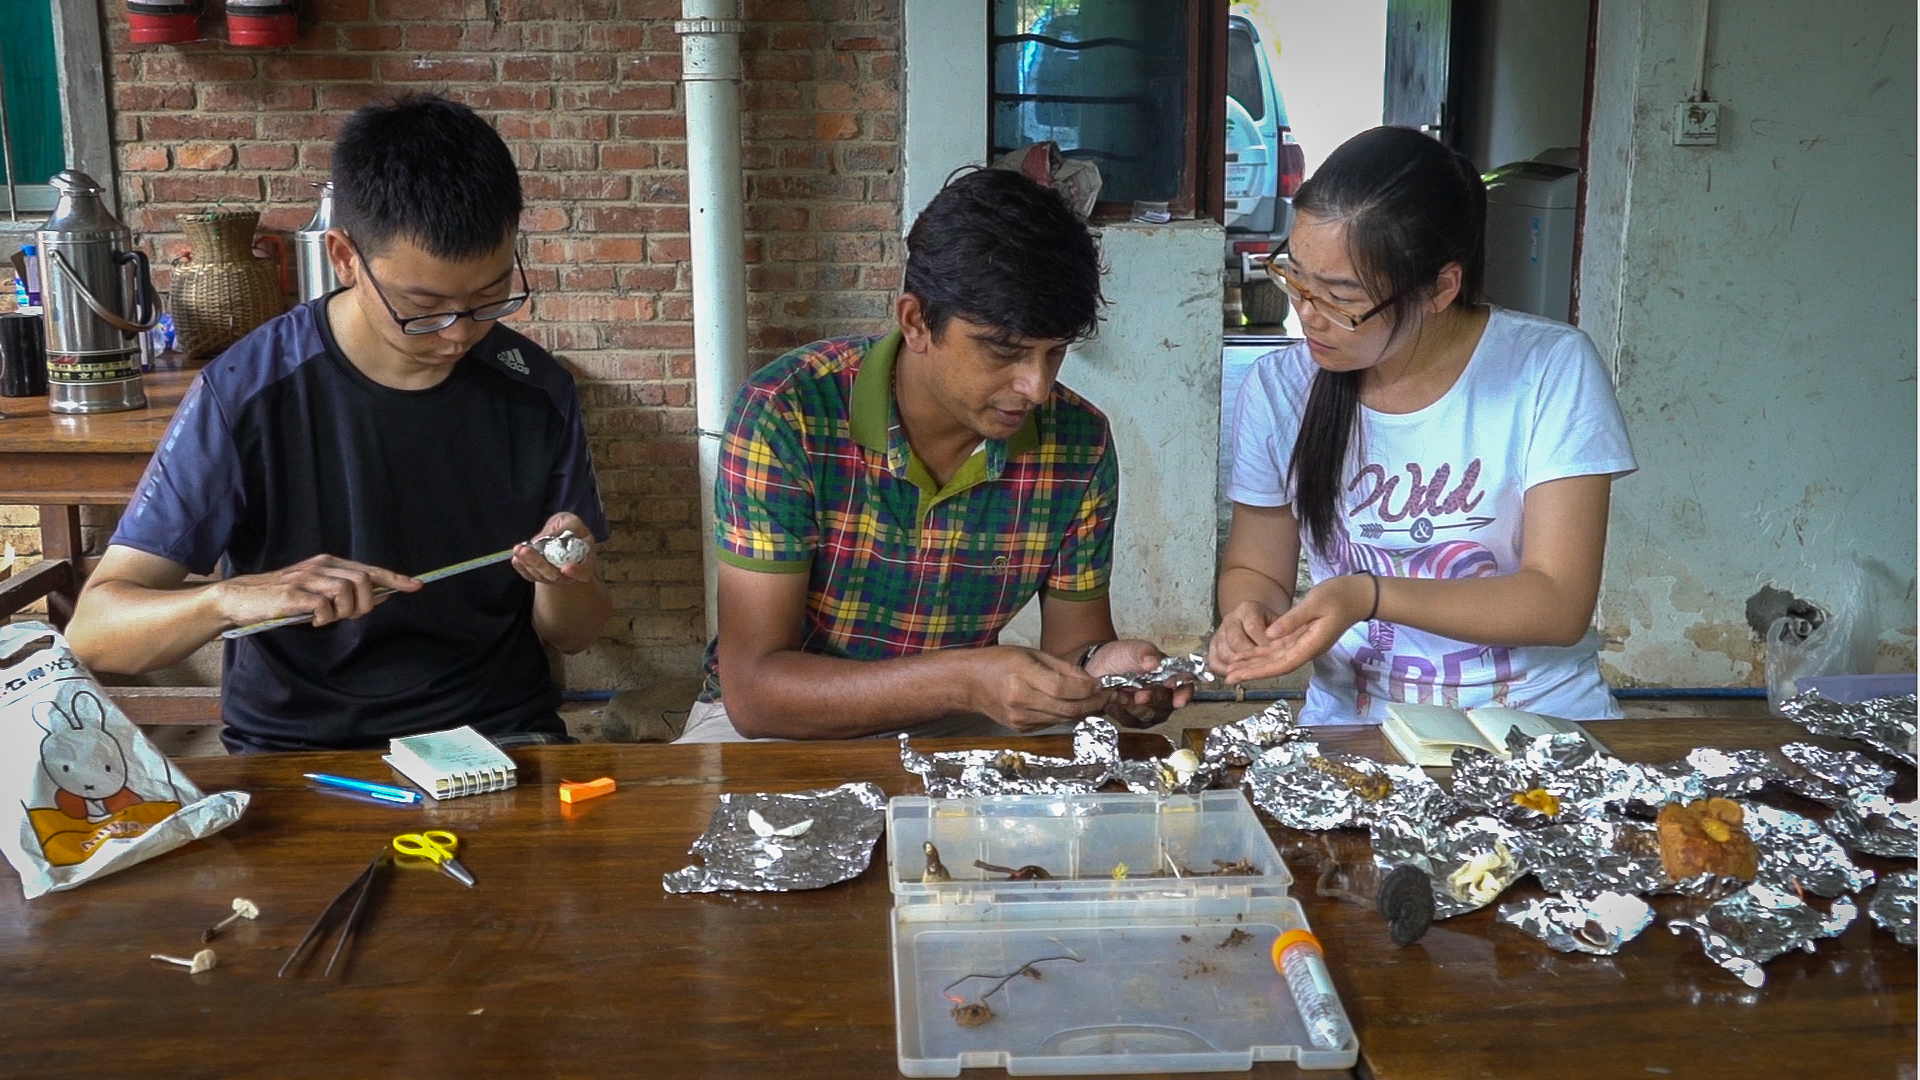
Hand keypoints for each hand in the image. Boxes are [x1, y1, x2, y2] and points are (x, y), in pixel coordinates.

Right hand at [213, 554, 420, 628]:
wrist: (240, 598)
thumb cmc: (283, 598)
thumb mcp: (319, 592)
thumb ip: (348, 592)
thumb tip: (383, 595)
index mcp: (329, 564)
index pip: (369, 569)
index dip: (394, 578)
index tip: (416, 585)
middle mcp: (320, 566)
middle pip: (363, 581)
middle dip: (366, 604)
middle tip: (350, 616)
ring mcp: (306, 578)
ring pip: (346, 591)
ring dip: (345, 611)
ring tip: (329, 618)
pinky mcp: (292, 594)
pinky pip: (323, 606)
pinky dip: (325, 618)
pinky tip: (314, 621)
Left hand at [512, 512, 598, 585]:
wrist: (559, 532)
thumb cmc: (570, 527)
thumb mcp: (572, 522)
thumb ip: (567, 528)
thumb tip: (552, 537)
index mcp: (584, 560)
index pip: (585, 571)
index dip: (577, 572)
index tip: (566, 568)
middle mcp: (570, 573)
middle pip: (556, 576)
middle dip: (540, 564)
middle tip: (526, 551)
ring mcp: (553, 576)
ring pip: (540, 576)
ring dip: (528, 564)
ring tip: (518, 550)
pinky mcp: (539, 575)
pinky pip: (529, 575)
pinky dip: (521, 567)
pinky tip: (516, 557)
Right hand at [969, 646, 1114, 732]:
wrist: (970, 683)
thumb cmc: (1000, 662)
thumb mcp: (1032, 653)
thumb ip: (1063, 668)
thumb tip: (1091, 680)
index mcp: (1021, 676)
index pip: (1063, 688)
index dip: (1087, 689)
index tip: (1102, 684)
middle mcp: (1020, 700)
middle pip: (1067, 709)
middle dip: (1093, 703)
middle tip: (1109, 696)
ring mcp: (1020, 718)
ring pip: (1063, 719)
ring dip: (1084, 711)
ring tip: (1097, 700)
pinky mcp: (1021, 728)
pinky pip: (1052, 723)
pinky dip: (1066, 715)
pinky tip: (1073, 706)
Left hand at [1084, 639, 1192, 727]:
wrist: (1097, 666)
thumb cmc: (1120, 656)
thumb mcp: (1132, 649)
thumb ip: (1144, 653)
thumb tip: (1154, 662)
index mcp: (1169, 676)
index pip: (1185, 688)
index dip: (1184, 695)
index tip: (1178, 699)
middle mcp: (1162, 696)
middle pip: (1167, 706)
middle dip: (1154, 701)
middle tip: (1140, 694)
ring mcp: (1148, 709)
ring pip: (1149, 717)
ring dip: (1135, 707)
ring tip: (1121, 694)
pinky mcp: (1132, 718)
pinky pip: (1131, 722)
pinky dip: (1121, 712)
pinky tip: (1113, 701)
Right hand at [1206, 600, 1279, 674]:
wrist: (1255, 619)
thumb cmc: (1271, 623)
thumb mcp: (1280, 621)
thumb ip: (1282, 633)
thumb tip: (1286, 648)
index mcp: (1248, 609)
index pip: (1253, 627)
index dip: (1263, 643)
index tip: (1274, 653)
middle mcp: (1231, 619)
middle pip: (1236, 641)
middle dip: (1249, 657)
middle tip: (1262, 667)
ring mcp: (1220, 632)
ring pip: (1224, 653)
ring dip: (1237, 666)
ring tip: (1249, 675)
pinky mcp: (1214, 645)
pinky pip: (1214, 662)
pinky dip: (1224, 671)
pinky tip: (1235, 677)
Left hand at [1221, 574, 1370, 684]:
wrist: (1360, 595)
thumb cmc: (1339, 596)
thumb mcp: (1315, 603)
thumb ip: (1292, 620)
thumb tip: (1268, 636)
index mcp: (1310, 645)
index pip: (1281, 664)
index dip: (1258, 671)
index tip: (1239, 675)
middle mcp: (1307, 649)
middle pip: (1275, 665)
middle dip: (1251, 671)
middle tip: (1227, 677)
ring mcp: (1306, 644)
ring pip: (1276, 659)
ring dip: (1255, 664)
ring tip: (1233, 668)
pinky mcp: (1304, 638)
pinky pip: (1281, 649)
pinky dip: (1265, 653)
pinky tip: (1250, 654)